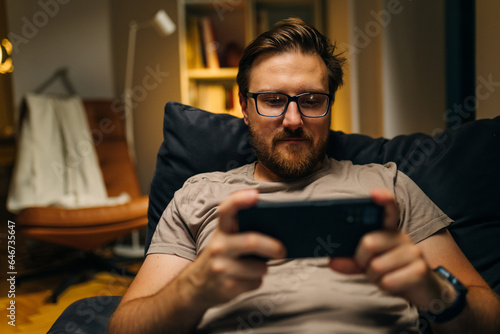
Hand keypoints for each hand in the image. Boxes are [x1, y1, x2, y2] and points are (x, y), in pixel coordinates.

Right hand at [185, 189, 285, 306]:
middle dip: (273, 246)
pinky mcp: (227, 288)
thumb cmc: (223, 257)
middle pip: (251, 241)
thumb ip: (245, 231)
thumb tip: (278, 231)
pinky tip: (245, 280)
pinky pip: (255, 283)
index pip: (227, 210)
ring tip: (255, 267)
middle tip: (282, 250)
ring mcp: (221, 268)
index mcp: (221, 231)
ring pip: (259, 267)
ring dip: (263, 269)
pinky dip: (256, 281)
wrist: (197, 286)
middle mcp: (219, 247)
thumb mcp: (227, 240)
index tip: (255, 195)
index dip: (240, 199)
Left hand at [328, 189, 440, 307]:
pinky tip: (395, 284)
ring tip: (385, 276)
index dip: (383, 199)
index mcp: (389, 230)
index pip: (389, 209)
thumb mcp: (369, 264)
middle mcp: (402, 236)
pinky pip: (388, 281)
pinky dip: (385, 286)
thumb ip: (351, 261)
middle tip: (369, 267)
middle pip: (369, 242)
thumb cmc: (392, 272)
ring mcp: (413, 252)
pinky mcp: (420, 270)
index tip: (374, 193)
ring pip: (376, 266)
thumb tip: (333, 262)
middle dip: (362, 261)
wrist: (423, 290)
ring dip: (374, 278)